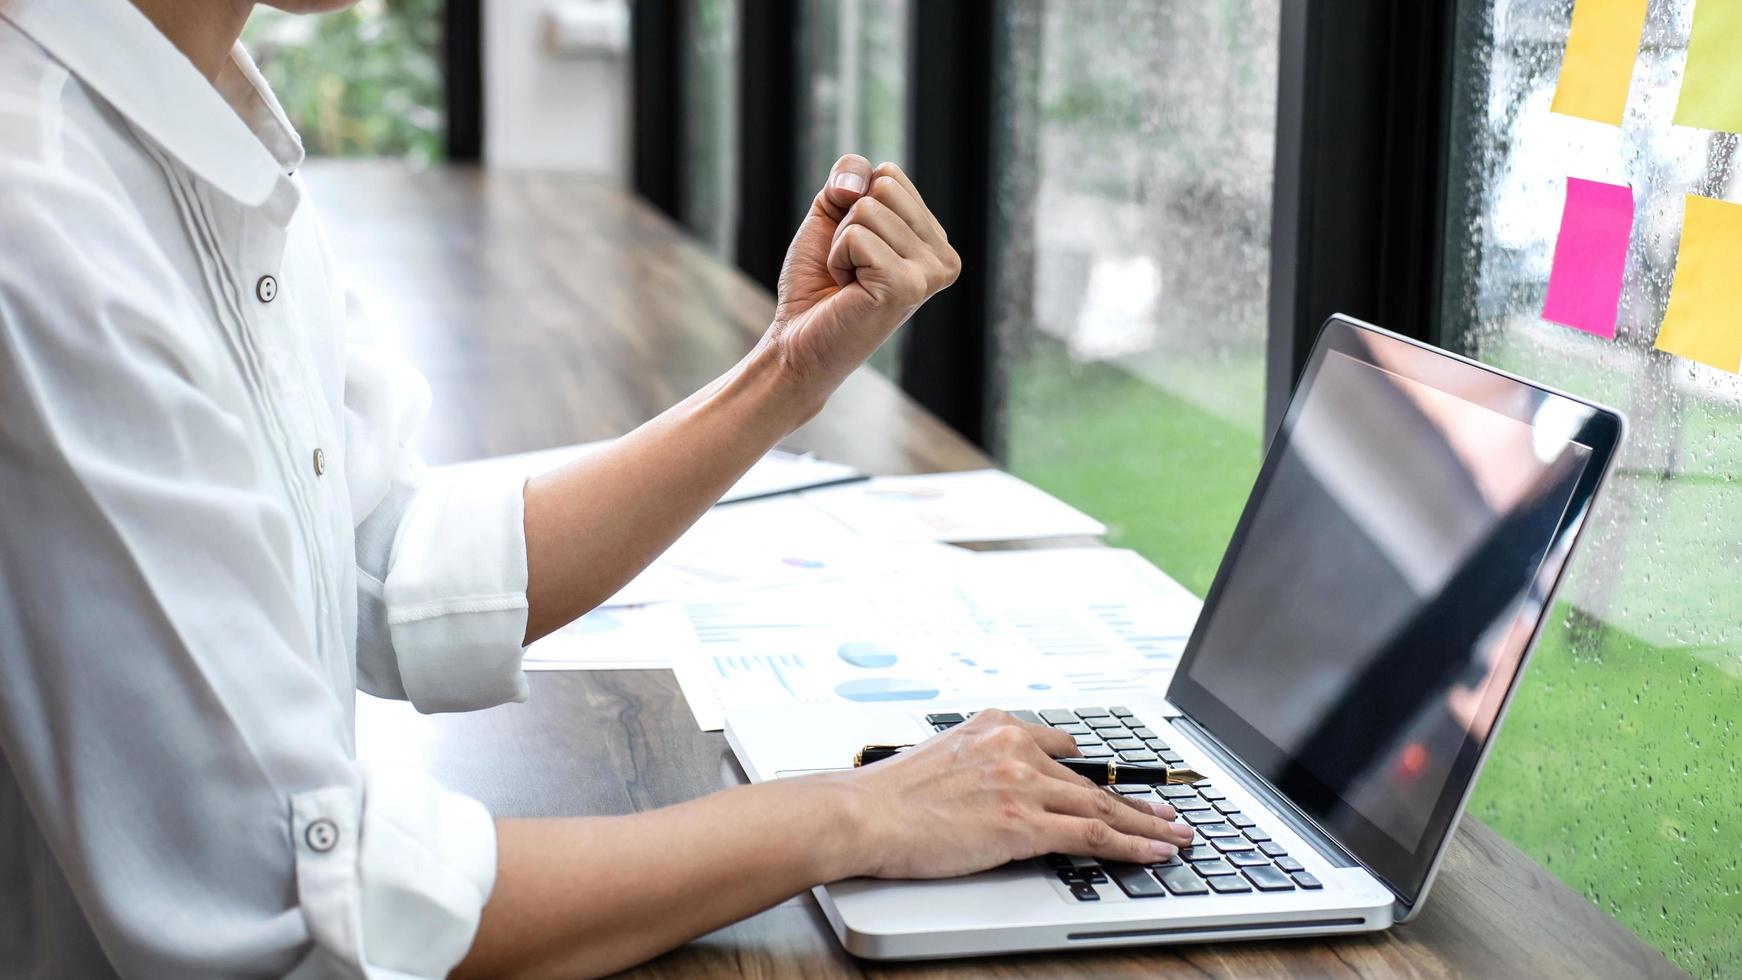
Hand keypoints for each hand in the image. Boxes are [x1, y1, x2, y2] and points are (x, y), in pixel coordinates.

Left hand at [765, 155, 960, 400]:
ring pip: (868, 209)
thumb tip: (859, 182)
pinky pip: (856, 237)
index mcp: (933, 240)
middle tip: (850, 265)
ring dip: (841, 244)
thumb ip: (849, 178)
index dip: (852, 202)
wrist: (798, 341)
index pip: (890, 175)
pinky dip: (837, 260)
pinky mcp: (907, 287)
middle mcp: (942, 258)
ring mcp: (930, 274)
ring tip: (850, 280)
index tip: (853, 247)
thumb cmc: (816, 283)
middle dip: (848, 221)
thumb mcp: (831, 214)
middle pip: (884, 186)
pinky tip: (848, 290)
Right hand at [836, 710, 1195, 879]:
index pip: (1060, 748)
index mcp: (994, 728)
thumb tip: (993, 794)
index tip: (1114, 782)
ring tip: (1174, 834)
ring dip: (1146, 824)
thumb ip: (977, 768)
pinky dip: (1132, 844)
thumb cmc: (886, 797)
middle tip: (1166, 812)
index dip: (1095, 773)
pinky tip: (1154, 851)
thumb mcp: (940, 761)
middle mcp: (1014, 748)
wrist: (862, 813)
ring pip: (1101, 807)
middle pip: (1090, 782)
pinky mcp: (1024, 823)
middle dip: (1134, 801)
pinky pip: (1093, 835)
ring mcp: (1022, 784)